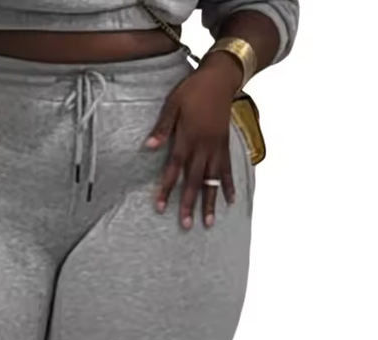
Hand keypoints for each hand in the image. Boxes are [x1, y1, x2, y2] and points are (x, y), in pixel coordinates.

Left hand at [143, 54, 242, 228]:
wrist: (220, 78)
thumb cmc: (193, 90)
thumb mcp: (173, 104)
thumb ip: (162, 128)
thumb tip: (148, 146)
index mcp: (188, 137)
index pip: (174, 168)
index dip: (167, 188)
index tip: (161, 207)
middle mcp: (203, 146)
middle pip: (195, 180)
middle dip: (189, 204)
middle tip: (186, 224)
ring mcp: (216, 148)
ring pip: (213, 181)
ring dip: (210, 203)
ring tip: (208, 222)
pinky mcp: (225, 146)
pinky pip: (228, 170)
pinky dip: (228, 186)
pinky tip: (229, 201)